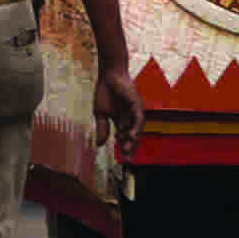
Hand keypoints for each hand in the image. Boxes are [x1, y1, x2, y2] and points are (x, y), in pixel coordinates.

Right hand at [95, 52, 144, 168]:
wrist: (108, 75)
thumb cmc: (105, 92)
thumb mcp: (100, 114)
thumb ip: (102, 128)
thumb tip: (99, 145)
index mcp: (122, 121)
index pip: (125, 138)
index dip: (124, 149)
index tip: (121, 162)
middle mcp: (131, 118)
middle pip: (133, 137)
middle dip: (130, 149)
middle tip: (127, 161)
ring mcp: (135, 111)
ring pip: (137, 129)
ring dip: (133, 141)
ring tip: (127, 150)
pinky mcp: (137, 104)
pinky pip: (139, 118)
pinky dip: (136, 128)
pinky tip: (132, 136)